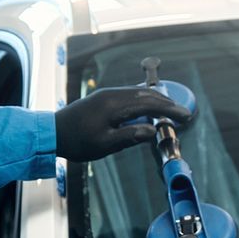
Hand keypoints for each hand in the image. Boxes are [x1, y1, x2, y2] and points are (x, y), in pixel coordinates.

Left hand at [55, 86, 194, 161]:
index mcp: (114, 105)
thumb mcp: (104, 144)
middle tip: (184, 113)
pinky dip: (145, 100)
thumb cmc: (76, 141)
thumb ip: (129, 137)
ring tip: (172, 109)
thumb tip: (152, 132)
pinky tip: (150, 106)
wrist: (52, 132)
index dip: (169, 110)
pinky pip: (131, 94)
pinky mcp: (104, 97)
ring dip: (157, 100)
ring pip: (139, 93)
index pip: (149, 104)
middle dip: (168, 103)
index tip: (185, 116)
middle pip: (147, 95)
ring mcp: (108, 94)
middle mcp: (113, 95)